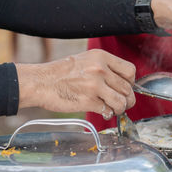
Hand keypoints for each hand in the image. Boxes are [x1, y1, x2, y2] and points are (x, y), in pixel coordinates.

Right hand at [16, 49, 135, 118]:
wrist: (40, 82)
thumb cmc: (61, 73)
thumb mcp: (86, 60)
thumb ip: (105, 68)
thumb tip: (123, 83)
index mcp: (101, 57)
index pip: (130, 71)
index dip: (130, 82)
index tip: (125, 87)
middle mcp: (100, 69)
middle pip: (128, 89)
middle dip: (127, 99)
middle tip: (120, 103)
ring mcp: (94, 86)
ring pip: (122, 102)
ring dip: (120, 108)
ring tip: (113, 109)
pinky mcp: (88, 101)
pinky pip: (108, 111)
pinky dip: (107, 113)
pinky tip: (101, 110)